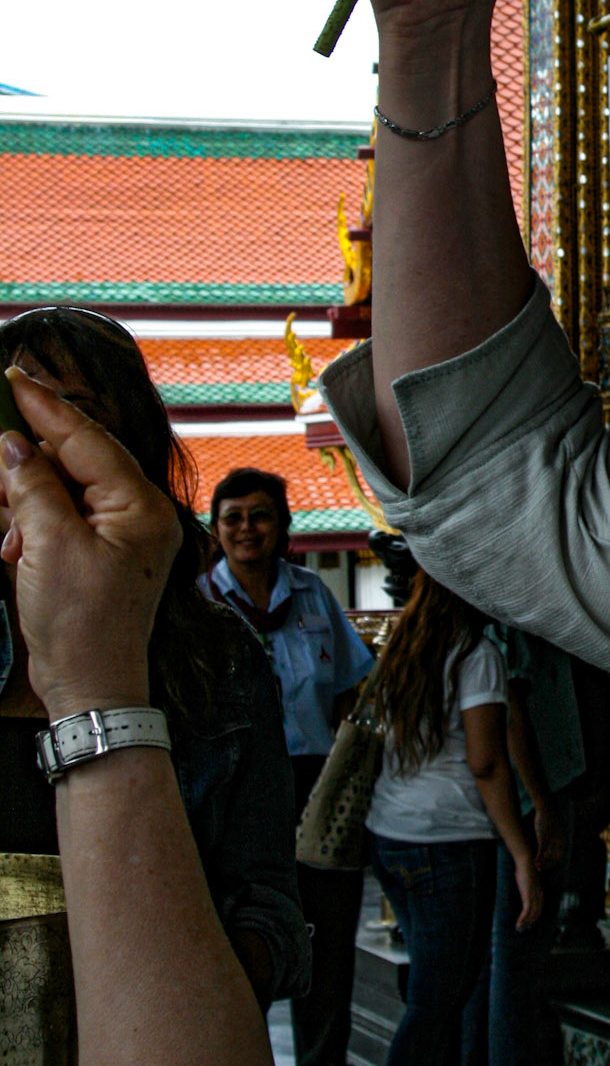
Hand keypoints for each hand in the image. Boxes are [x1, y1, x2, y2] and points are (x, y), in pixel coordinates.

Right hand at [0, 370, 180, 720]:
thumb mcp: (46, 547)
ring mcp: (125, 534)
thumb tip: (14, 444)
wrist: (90, 687)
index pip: (87, 439)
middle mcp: (140, 514)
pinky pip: (66, 516)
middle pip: (79, 459)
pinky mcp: (105, 553)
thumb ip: (32, 488)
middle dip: (33, 457)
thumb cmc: (80, 624)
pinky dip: (36, 522)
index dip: (46, 407)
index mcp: (139, 506)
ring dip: (29, 496)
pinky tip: (13, 544)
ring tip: (6, 521)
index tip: (14, 378)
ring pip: (68, 487)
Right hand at [513, 855, 543, 932]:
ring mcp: (534, 896)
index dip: (535, 917)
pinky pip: (526, 911)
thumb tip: (524, 887)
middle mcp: (539, 896)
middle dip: (530, 922)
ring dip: (525, 923)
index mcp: (540, 892)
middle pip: (536, 913)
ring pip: (531, 914)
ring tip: (519, 929)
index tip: (530, 923)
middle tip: (523, 929)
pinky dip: (523, 919)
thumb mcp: (528, 880)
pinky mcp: (528, 896)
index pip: (539, 908)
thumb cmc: (525, 869)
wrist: (526, 863)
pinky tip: (518, 924)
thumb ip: (528, 886)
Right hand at [533, 803, 566, 871]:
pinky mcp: (543, 836)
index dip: (553, 863)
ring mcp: (550, 839)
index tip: (548, 866)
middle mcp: (558, 840)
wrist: (547, 807)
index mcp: (562, 839)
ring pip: (546, 855)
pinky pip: (541, 850)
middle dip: (547, 865)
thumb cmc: (550, 818)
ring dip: (542, 863)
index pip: (559, 856)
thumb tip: (554, 845)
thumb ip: (556, 838)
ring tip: (537, 867)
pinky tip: (534, 861)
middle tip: (541, 870)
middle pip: (553, 857)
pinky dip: (538, 857)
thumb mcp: (556, 829)